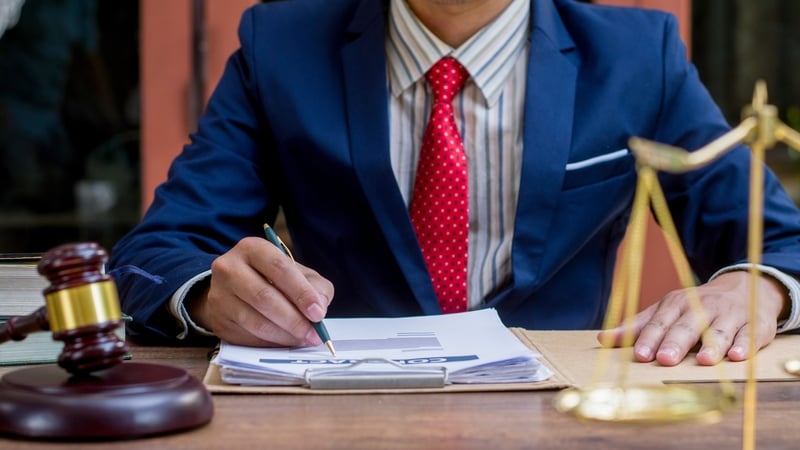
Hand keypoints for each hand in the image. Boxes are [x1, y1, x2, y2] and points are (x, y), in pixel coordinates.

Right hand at [186, 237, 333, 346]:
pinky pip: (247, 336)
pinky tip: (285, 341)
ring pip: (255, 321)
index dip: (301, 292)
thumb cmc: (273, 279)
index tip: (318, 313)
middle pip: (264, 297)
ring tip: (303, 339)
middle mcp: (229, 268)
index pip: (279, 268)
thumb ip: (315, 287)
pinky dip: (271, 343)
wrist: (235, 288)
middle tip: (313, 334)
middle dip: (294, 319)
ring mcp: (219, 295)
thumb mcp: (298, 273)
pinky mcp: (218, 320)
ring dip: (284, 335)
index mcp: (252, 248)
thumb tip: (319, 308)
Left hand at [596, 271, 787, 365]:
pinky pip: (750, 335)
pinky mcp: (755, 324)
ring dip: (712, 345)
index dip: (650, 338)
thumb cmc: (696, 307)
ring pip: (720, 331)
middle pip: (687, 326)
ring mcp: (730, 315)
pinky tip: (737, 357)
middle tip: (665, 359)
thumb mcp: (665, 311)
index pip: (661, 322)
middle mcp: (703, 307)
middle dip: (676, 342)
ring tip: (704, 361)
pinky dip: (744, 345)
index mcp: (678, 303)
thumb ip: (637, 326)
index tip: (640, 354)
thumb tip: (602, 339)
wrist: (744, 288)